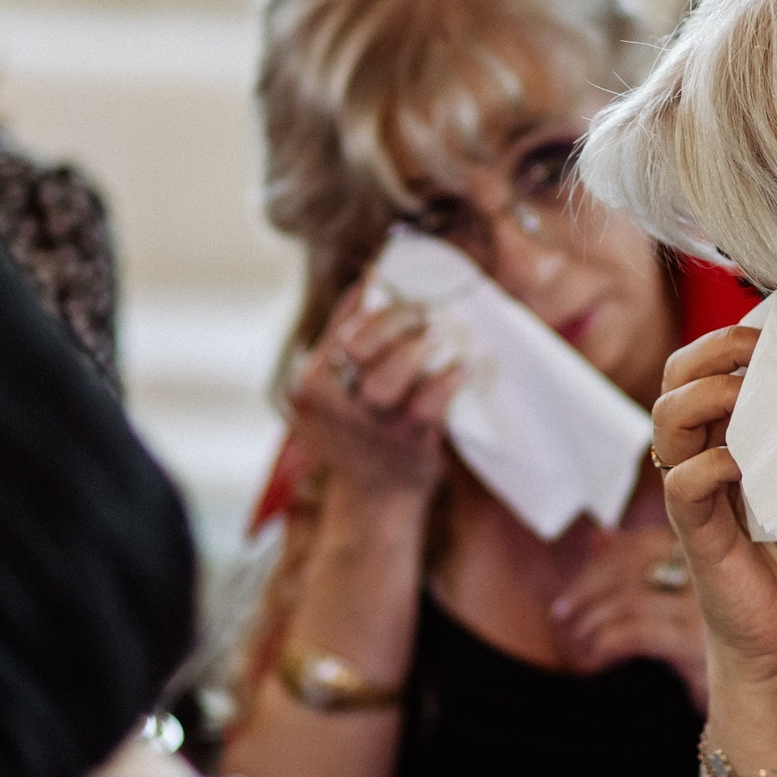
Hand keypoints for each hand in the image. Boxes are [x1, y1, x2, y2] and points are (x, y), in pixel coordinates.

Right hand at [289, 281, 466, 505]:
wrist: (375, 498)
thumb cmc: (363, 431)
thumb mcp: (339, 391)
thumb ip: (349, 345)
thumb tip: (373, 280)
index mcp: (314, 385)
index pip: (339, 328)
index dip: (367, 298)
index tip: (390, 278)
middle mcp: (335, 406)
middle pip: (358, 346)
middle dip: (393, 318)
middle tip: (420, 308)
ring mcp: (370, 426)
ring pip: (387, 377)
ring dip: (415, 348)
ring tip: (437, 333)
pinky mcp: (406, 441)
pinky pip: (429, 404)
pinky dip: (448, 380)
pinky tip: (462, 366)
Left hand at [551, 525, 710, 705]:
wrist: (759, 689)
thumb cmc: (711, 637)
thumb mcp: (673, 596)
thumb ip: (636, 562)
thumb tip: (597, 537)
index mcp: (706, 551)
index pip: (641, 542)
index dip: (601, 562)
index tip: (576, 588)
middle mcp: (711, 572)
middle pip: (632, 565)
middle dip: (587, 589)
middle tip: (561, 612)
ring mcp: (706, 607)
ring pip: (630, 600)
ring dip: (592, 619)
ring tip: (578, 636)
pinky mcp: (698, 643)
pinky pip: (638, 633)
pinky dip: (607, 642)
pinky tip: (596, 653)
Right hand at [651, 328, 776, 686]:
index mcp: (720, 437)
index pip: (700, 368)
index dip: (725, 340)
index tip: (773, 332)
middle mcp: (697, 456)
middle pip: (674, 381)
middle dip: (712, 352)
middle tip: (757, 350)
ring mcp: (691, 491)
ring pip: (666, 420)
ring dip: (707, 396)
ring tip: (747, 396)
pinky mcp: (694, 531)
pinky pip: (683, 483)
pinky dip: (713, 465)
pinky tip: (746, 467)